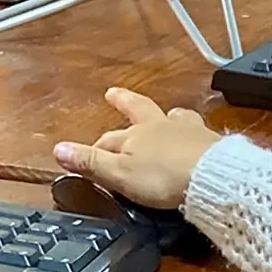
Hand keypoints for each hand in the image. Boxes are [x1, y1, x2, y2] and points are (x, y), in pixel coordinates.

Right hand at [52, 88, 222, 209]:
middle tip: (114, 93)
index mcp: (137, 133)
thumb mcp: (119, 174)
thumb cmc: (164, 177)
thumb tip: (58, 149)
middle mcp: (162, 125)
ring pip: (174, 117)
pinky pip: (199, 134)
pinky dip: (194, 134)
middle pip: (140, 109)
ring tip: (168, 114)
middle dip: (125, 102)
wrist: (212, 178)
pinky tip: (198, 140)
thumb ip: (90, 162)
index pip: (109, 139)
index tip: (84, 154)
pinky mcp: (212, 144)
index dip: (95, 149)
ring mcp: (190, 131)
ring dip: (167, 116)